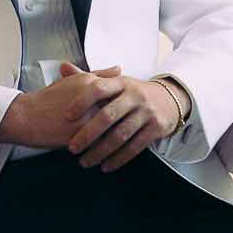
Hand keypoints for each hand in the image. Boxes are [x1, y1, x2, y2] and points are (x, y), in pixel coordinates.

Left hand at [60, 60, 181, 172]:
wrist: (170, 99)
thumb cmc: (133, 92)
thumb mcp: (115, 82)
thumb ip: (88, 77)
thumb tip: (62, 67)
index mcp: (120, 82)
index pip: (98, 88)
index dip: (81, 101)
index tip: (67, 116)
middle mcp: (134, 96)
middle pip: (108, 116)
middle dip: (88, 134)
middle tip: (72, 148)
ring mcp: (146, 112)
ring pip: (120, 135)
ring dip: (101, 151)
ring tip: (85, 161)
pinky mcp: (156, 128)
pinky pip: (135, 147)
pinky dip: (119, 158)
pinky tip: (106, 166)